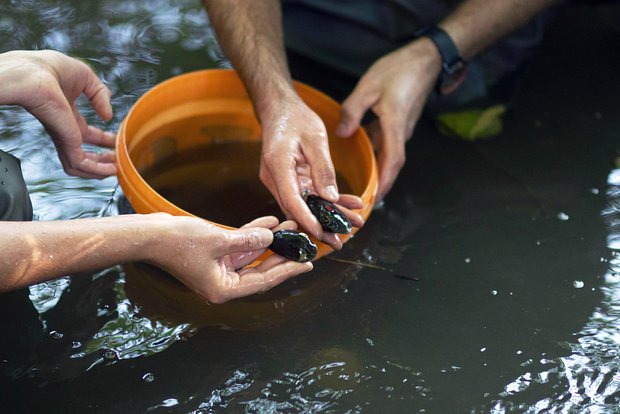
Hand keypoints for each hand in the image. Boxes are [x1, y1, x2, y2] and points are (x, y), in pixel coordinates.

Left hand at [0, 50, 115, 178]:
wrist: (37, 72)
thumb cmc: (52, 69)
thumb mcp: (87, 78)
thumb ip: (102, 96)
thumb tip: (108, 116)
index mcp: (67, 115)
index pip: (88, 135)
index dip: (105, 140)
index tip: (118, 140)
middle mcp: (65, 129)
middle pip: (86, 154)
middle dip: (104, 159)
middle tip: (119, 158)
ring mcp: (64, 137)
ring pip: (82, 166)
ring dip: (101, 170)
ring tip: (117, 168)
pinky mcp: (65, 142)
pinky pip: (82, 165)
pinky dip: (98, 170)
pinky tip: (112, 169)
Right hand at [151, 215, 312, 303]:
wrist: (149, 235)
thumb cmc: (178, 242)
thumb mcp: (219, 240)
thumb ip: (248, 240)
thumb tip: (271, 236)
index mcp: (223, 289)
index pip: (264, 281)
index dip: (287, 271)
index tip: (307, 264)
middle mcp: (222, 282)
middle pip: (261, 269)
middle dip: (282, 253)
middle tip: (303, 243)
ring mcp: (217, 268)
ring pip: (252, 255)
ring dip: (270, 240)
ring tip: (291, 226)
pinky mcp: (213, 254)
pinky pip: (240, 245)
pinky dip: (253, 234)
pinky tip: (270, 222)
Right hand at [259, 96, 363, 248]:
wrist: (279, 109)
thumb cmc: (295, 118)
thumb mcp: (315, 138)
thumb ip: (323, 168)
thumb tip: (331, 197)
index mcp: (278, 165)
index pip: (292, 200)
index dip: (307, 220)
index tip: (322, 233)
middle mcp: (275, 178)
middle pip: (297, 209)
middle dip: (320, 227)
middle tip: (340, 242)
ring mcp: (280, 181)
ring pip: (304, 206)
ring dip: (326, 217)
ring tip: (351, 226)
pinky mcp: (288, 181)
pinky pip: (307, 196)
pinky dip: (325, 203)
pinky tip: (346, 206)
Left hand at [335, 38, 441, 201]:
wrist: (426, 58)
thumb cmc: (399, 69)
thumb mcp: (368, 87)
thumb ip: (352, 111)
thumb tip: (342, 133)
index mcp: (395, 125)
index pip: (392, 161)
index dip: (384, 182)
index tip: (375, 199)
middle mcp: (401, 131)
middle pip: (391, 164)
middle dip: (380, 184)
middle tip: (364, 199)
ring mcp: (402, 128)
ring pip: (389, 153)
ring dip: (378, 168)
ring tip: (361, 181)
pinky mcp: (400, 122)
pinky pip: (387, 142)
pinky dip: (376, 151)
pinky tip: (362, 151)